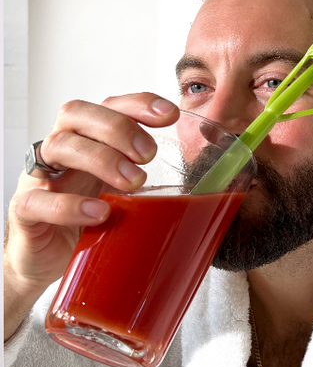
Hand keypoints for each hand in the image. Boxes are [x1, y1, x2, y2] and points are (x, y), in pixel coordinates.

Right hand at [4, 93, 178, 337]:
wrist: (52, 263)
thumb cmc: (98, 224)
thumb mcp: (133, 201)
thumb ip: (166, 190)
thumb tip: (232, 193)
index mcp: (92, 143)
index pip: (110, 106)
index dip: (138, 103)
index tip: (170, 114)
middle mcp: (65, 151)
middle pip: (79, 114)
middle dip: (119, 128)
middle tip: (150, 155)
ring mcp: (42, 178)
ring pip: (58, 145)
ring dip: (101, 158)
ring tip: (133, 182)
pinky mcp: (26, 210)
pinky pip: (36, 199)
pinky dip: (69, 204)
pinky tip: (99, 213)